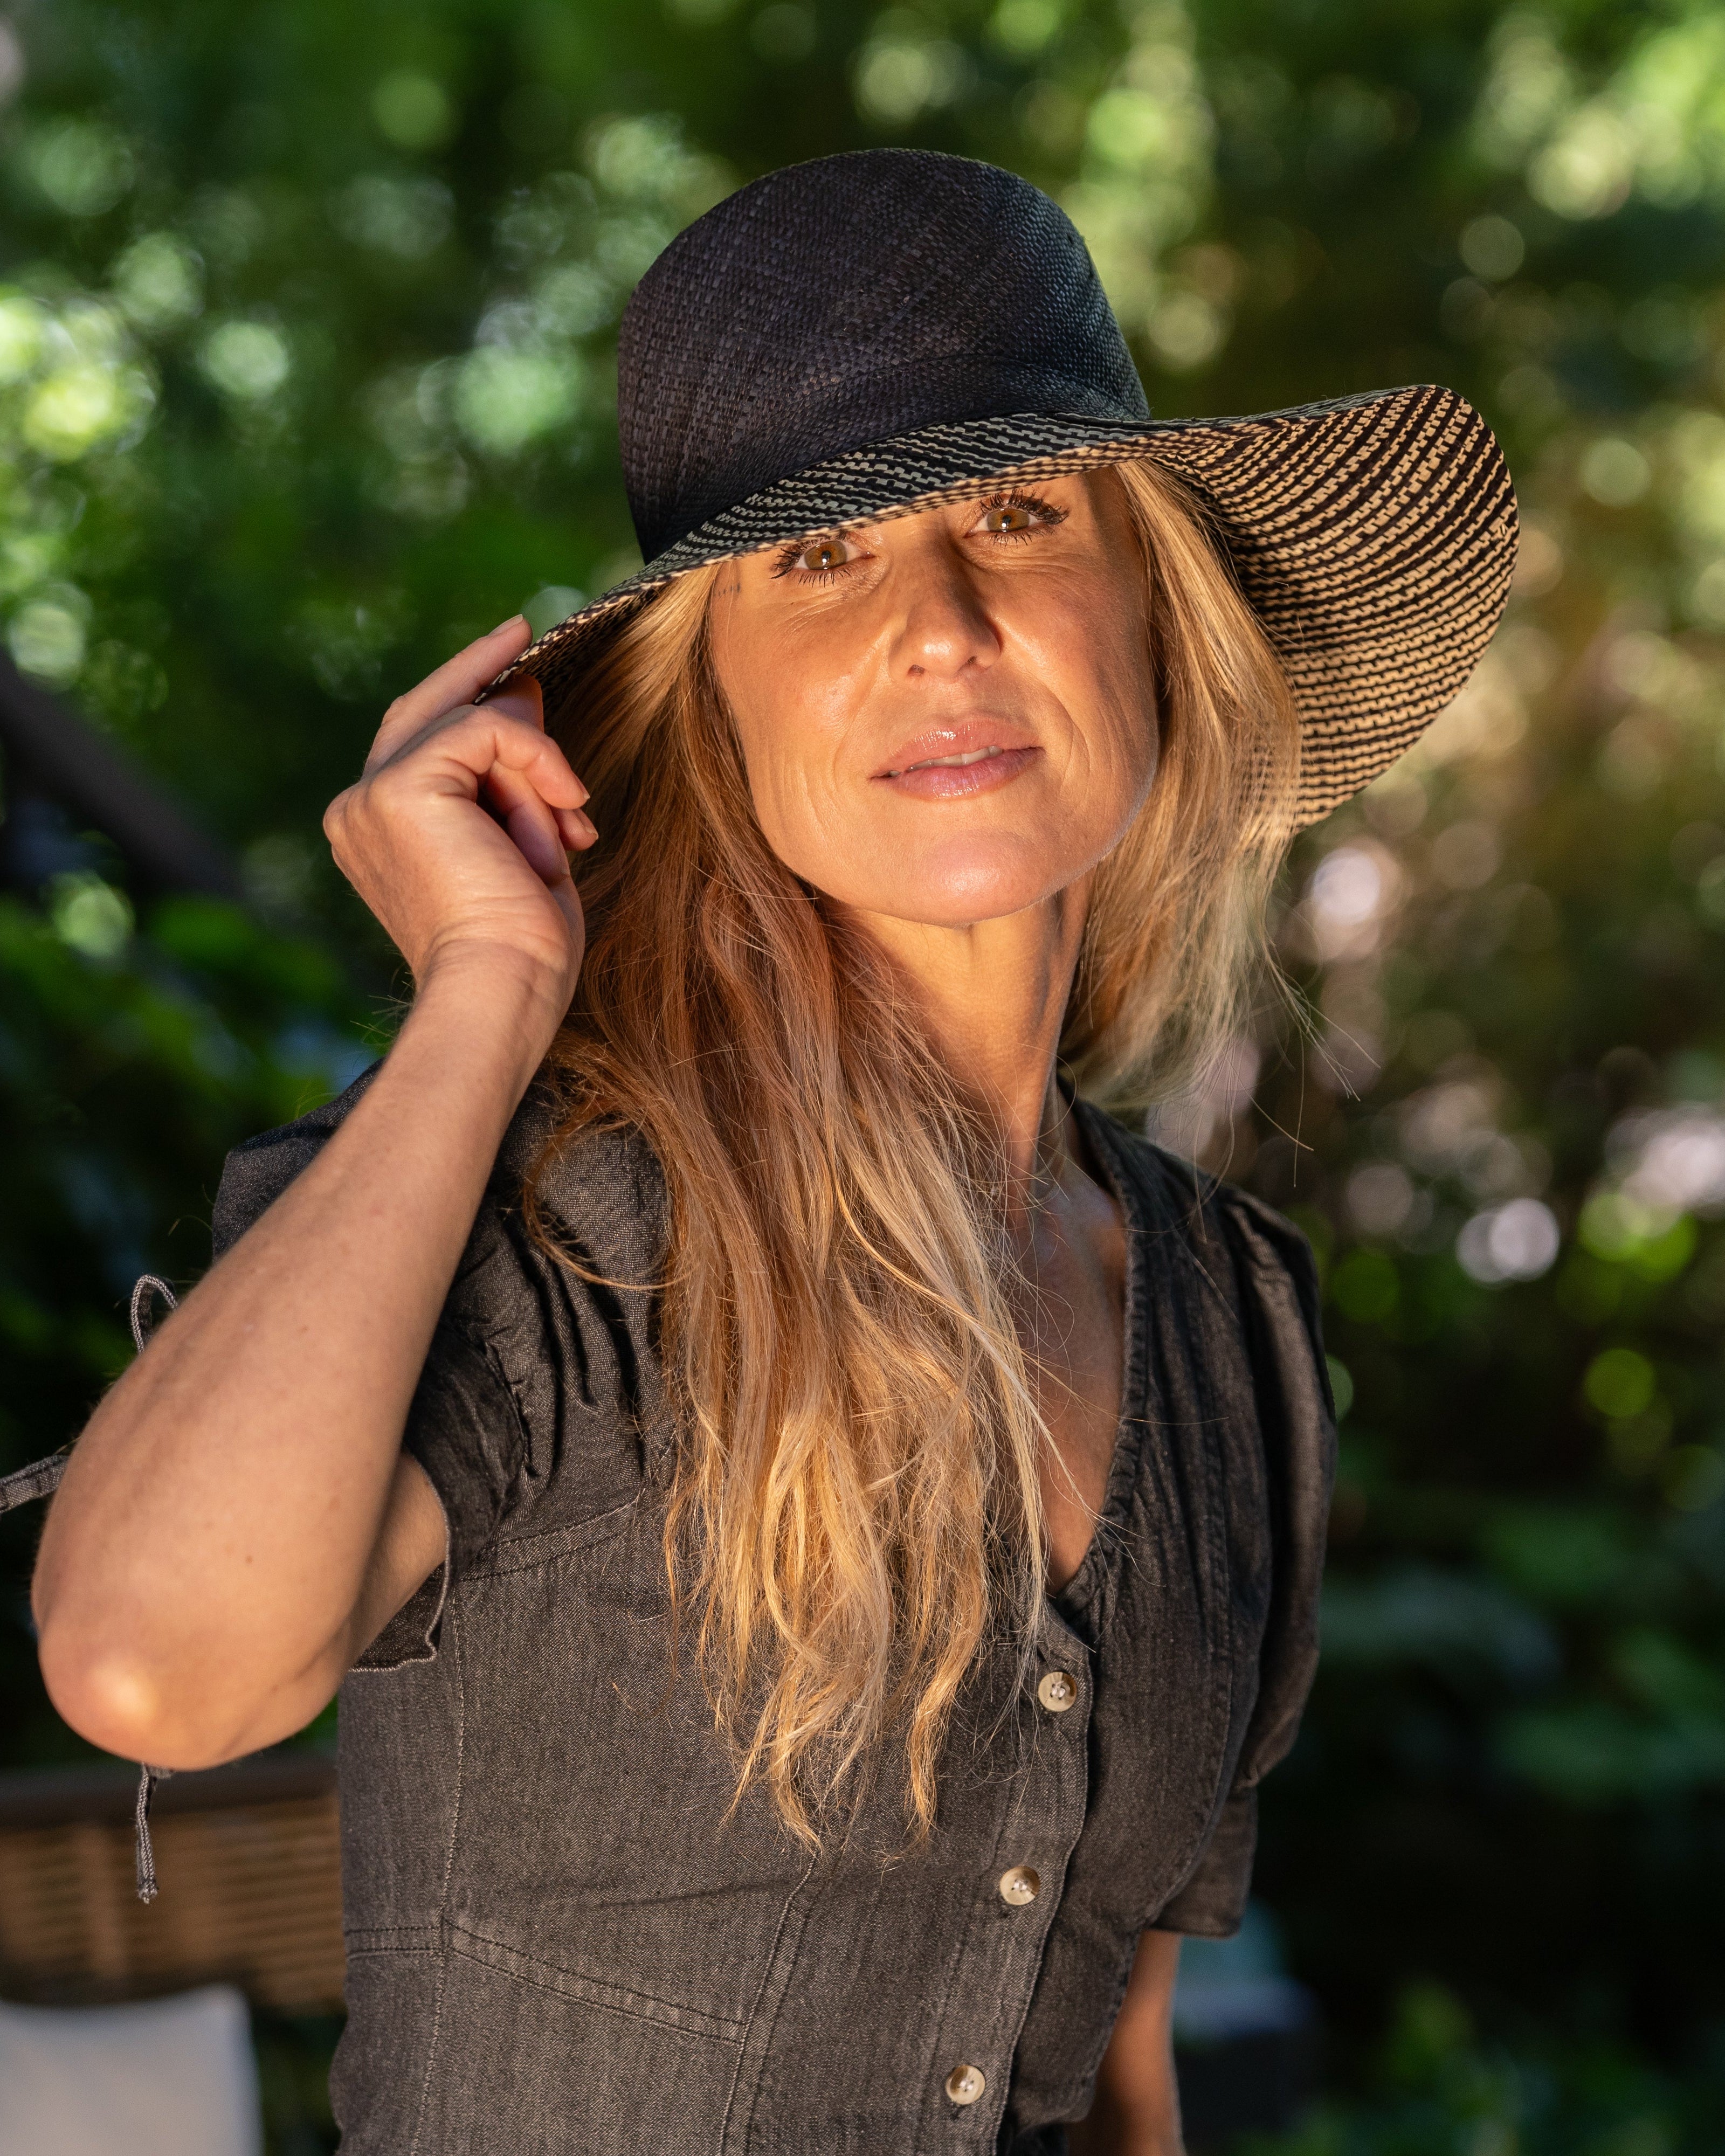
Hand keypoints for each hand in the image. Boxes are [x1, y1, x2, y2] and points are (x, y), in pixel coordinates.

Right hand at [323, 618, 594, 1029]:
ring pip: (469, 725)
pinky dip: (537, 759)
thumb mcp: (525, 839)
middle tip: (522, 631)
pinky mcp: (398, 789)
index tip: (520, 669)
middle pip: (422, 710)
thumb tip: (524, 691)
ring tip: (567, 830)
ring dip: (536, 771)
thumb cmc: (522, 946)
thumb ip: (512, 772)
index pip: (418, 741)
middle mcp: (359, 810)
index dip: (469, 698)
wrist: (503, 988)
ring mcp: (370, 797)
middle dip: (478, 670)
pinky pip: (484, 729)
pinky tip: (566, 803)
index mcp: (377, 832)